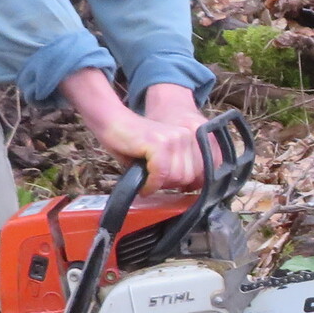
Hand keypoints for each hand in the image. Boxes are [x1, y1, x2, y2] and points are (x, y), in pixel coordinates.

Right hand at [60, 70, 204, 188]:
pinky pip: (162, 173)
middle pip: (189, 177)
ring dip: (160, 184)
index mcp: (191, 138)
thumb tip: (191, 189)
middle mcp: (187, 136)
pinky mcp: (160, 143)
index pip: (201, 172)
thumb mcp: (163, 158)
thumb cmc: (133, 144)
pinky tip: (144, 185)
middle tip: (153, 182)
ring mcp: (175, 138)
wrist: (112, 123)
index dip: (183, 184)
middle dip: (169, 185)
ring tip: (147, 180)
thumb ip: (179, 169)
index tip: (168, 185)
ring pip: (177, 177)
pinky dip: (151, 184)